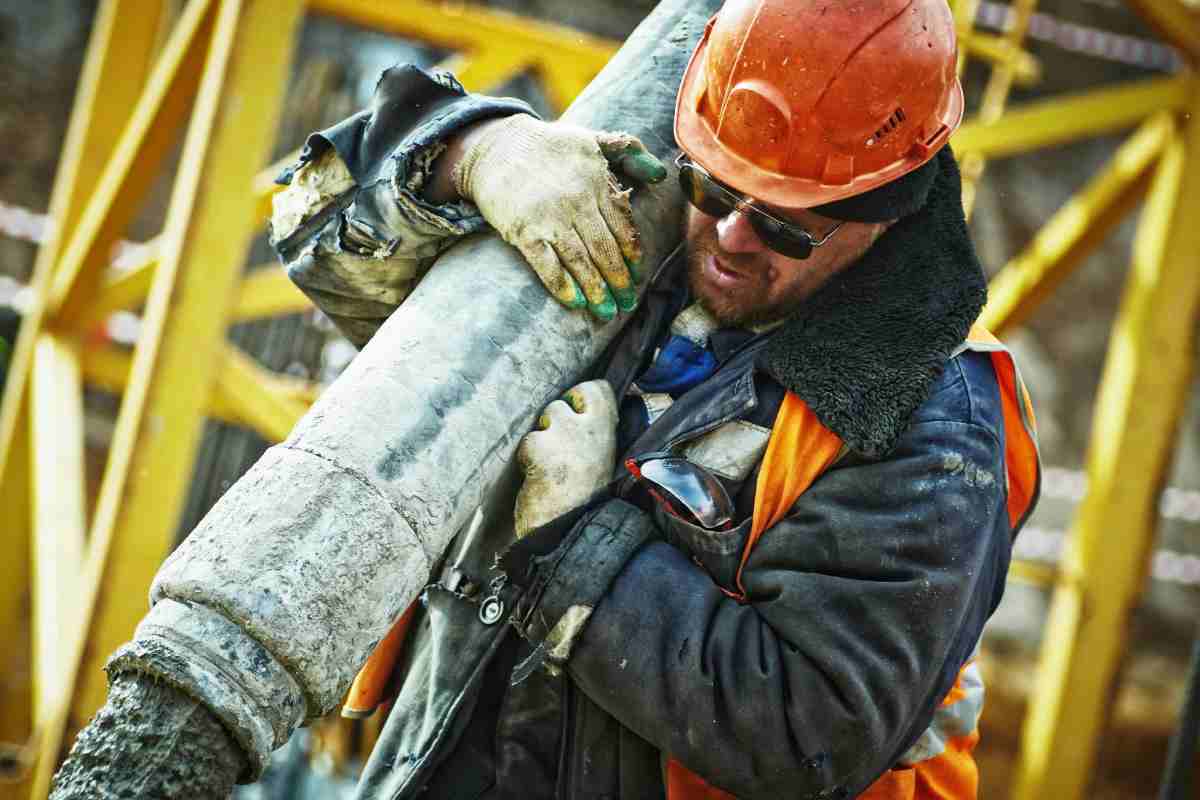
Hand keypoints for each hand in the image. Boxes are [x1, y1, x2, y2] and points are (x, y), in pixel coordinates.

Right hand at [452, 115, 666, 319]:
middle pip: (605, 250)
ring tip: (606, 311)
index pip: (623, 227)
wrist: (496, 146)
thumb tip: (661, 174)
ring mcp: (549, 218)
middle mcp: (577, 202)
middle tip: (627, 303)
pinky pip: (547, 264)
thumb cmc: (549, 146)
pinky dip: (562, 286)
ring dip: (596, 290)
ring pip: (580, 262)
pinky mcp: (523, 231)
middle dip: (619, 281)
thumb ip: (629, 152)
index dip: (632, 256)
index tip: (637, 276)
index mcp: (597, 182)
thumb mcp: (592, 138)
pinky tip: (575, 302)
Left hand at [514, 380, 617, 537]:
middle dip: (554, 421)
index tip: (575, 416)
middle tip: (557, 451)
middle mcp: (589, 428)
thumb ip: (594, 436)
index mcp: (608, 432)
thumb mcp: (603, 462)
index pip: (598, 389)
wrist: (572, 535)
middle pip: (562, 402)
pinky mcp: (539, 447)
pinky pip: (527, 442)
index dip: (580, 398)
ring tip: (549, 470)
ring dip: (540, 441)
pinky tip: (537, 479)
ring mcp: (564, 435)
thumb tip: (579, 412)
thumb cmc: (587, 502)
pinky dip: (527, 459)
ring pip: (543, 421)